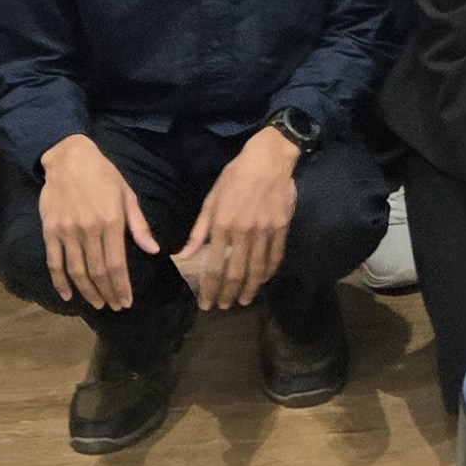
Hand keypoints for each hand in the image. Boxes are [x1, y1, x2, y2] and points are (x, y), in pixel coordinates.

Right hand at [37, 132, 163, 309]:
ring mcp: (67, 231)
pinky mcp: (50, 231)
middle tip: (114, 307)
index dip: (121, 286)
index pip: (116, 264)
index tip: (126, 301)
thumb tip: (154, 250)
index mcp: (111, 221)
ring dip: (87, 291)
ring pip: (77, 271)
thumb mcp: (127, 195)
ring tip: (97, 304)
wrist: (69, 158)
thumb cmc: (103, 175)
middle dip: (107, 293)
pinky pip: (54, 262)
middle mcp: (89, 230)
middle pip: (98, 271)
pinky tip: (67, 295)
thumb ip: (139, 224)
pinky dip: (60, 281)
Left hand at [178, 127, 303, 311]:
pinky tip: (263, 281)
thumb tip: (184, 256)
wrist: (269, 159)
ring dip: (250, 288)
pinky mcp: (282, 227)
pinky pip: (276, 255)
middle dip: (228, 293)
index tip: (205, 303)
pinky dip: (269, 271)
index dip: (209, 288)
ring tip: (244, 301)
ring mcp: (265, 230)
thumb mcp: (212, 199)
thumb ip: (199, 230)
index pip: (213, 265)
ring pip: (257, 268)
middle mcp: (243, 231)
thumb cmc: (235, 176)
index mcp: (222, 224)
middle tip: (223, 307)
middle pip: (236, 272)